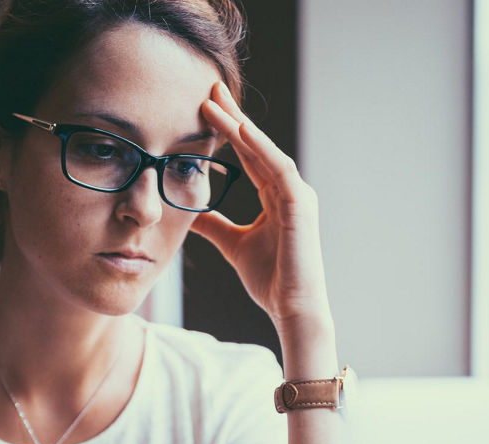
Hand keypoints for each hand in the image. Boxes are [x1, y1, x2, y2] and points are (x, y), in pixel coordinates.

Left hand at [193, 82, 331, 332]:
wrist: (292, 308)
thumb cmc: (271, 280)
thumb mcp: (232, 244)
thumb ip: (214, 225)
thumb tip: (187, 213)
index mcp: (276, 197)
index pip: (248, 155)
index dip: (227, 131)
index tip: (205, 108)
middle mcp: (289, 190)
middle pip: (257, 145)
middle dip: (233, 116)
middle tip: (210, 89)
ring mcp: (298, 195)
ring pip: (266, 150)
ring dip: (241, 126)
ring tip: (215, 104)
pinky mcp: (301, 205)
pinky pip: (278, 168)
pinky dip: (259, 148)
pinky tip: (239, 131)